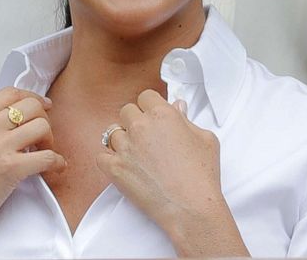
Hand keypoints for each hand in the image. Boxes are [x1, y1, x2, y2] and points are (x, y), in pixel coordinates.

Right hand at [0, 87, 65, 257]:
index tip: (43, 106)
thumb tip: (14, 116)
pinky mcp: (10, 169)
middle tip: (41, 136)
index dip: (33, 98)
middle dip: (43, 119)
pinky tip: (55, 167)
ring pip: (42, 127)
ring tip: (43, 152)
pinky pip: (48, 157)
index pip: (11, 93)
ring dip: (50, 140)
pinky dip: (57, 162)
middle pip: (31, 106)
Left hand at [96, 89, 246, 255]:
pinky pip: (101, 156)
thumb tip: (177, 106)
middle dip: (135, 121)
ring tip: (137, 156)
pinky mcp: (114, 167)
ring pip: (112, 133)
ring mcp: (124, 147)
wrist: (191, 208)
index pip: (145, 96)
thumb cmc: (202, 175)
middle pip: (126, 111)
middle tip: (146, 138)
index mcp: (162, 115)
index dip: (150, 107)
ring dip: (123, 141)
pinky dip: (109, 160)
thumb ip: (187, 119)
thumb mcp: (205, 140)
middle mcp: (140, 126)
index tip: (153, 118)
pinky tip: (123, 166)